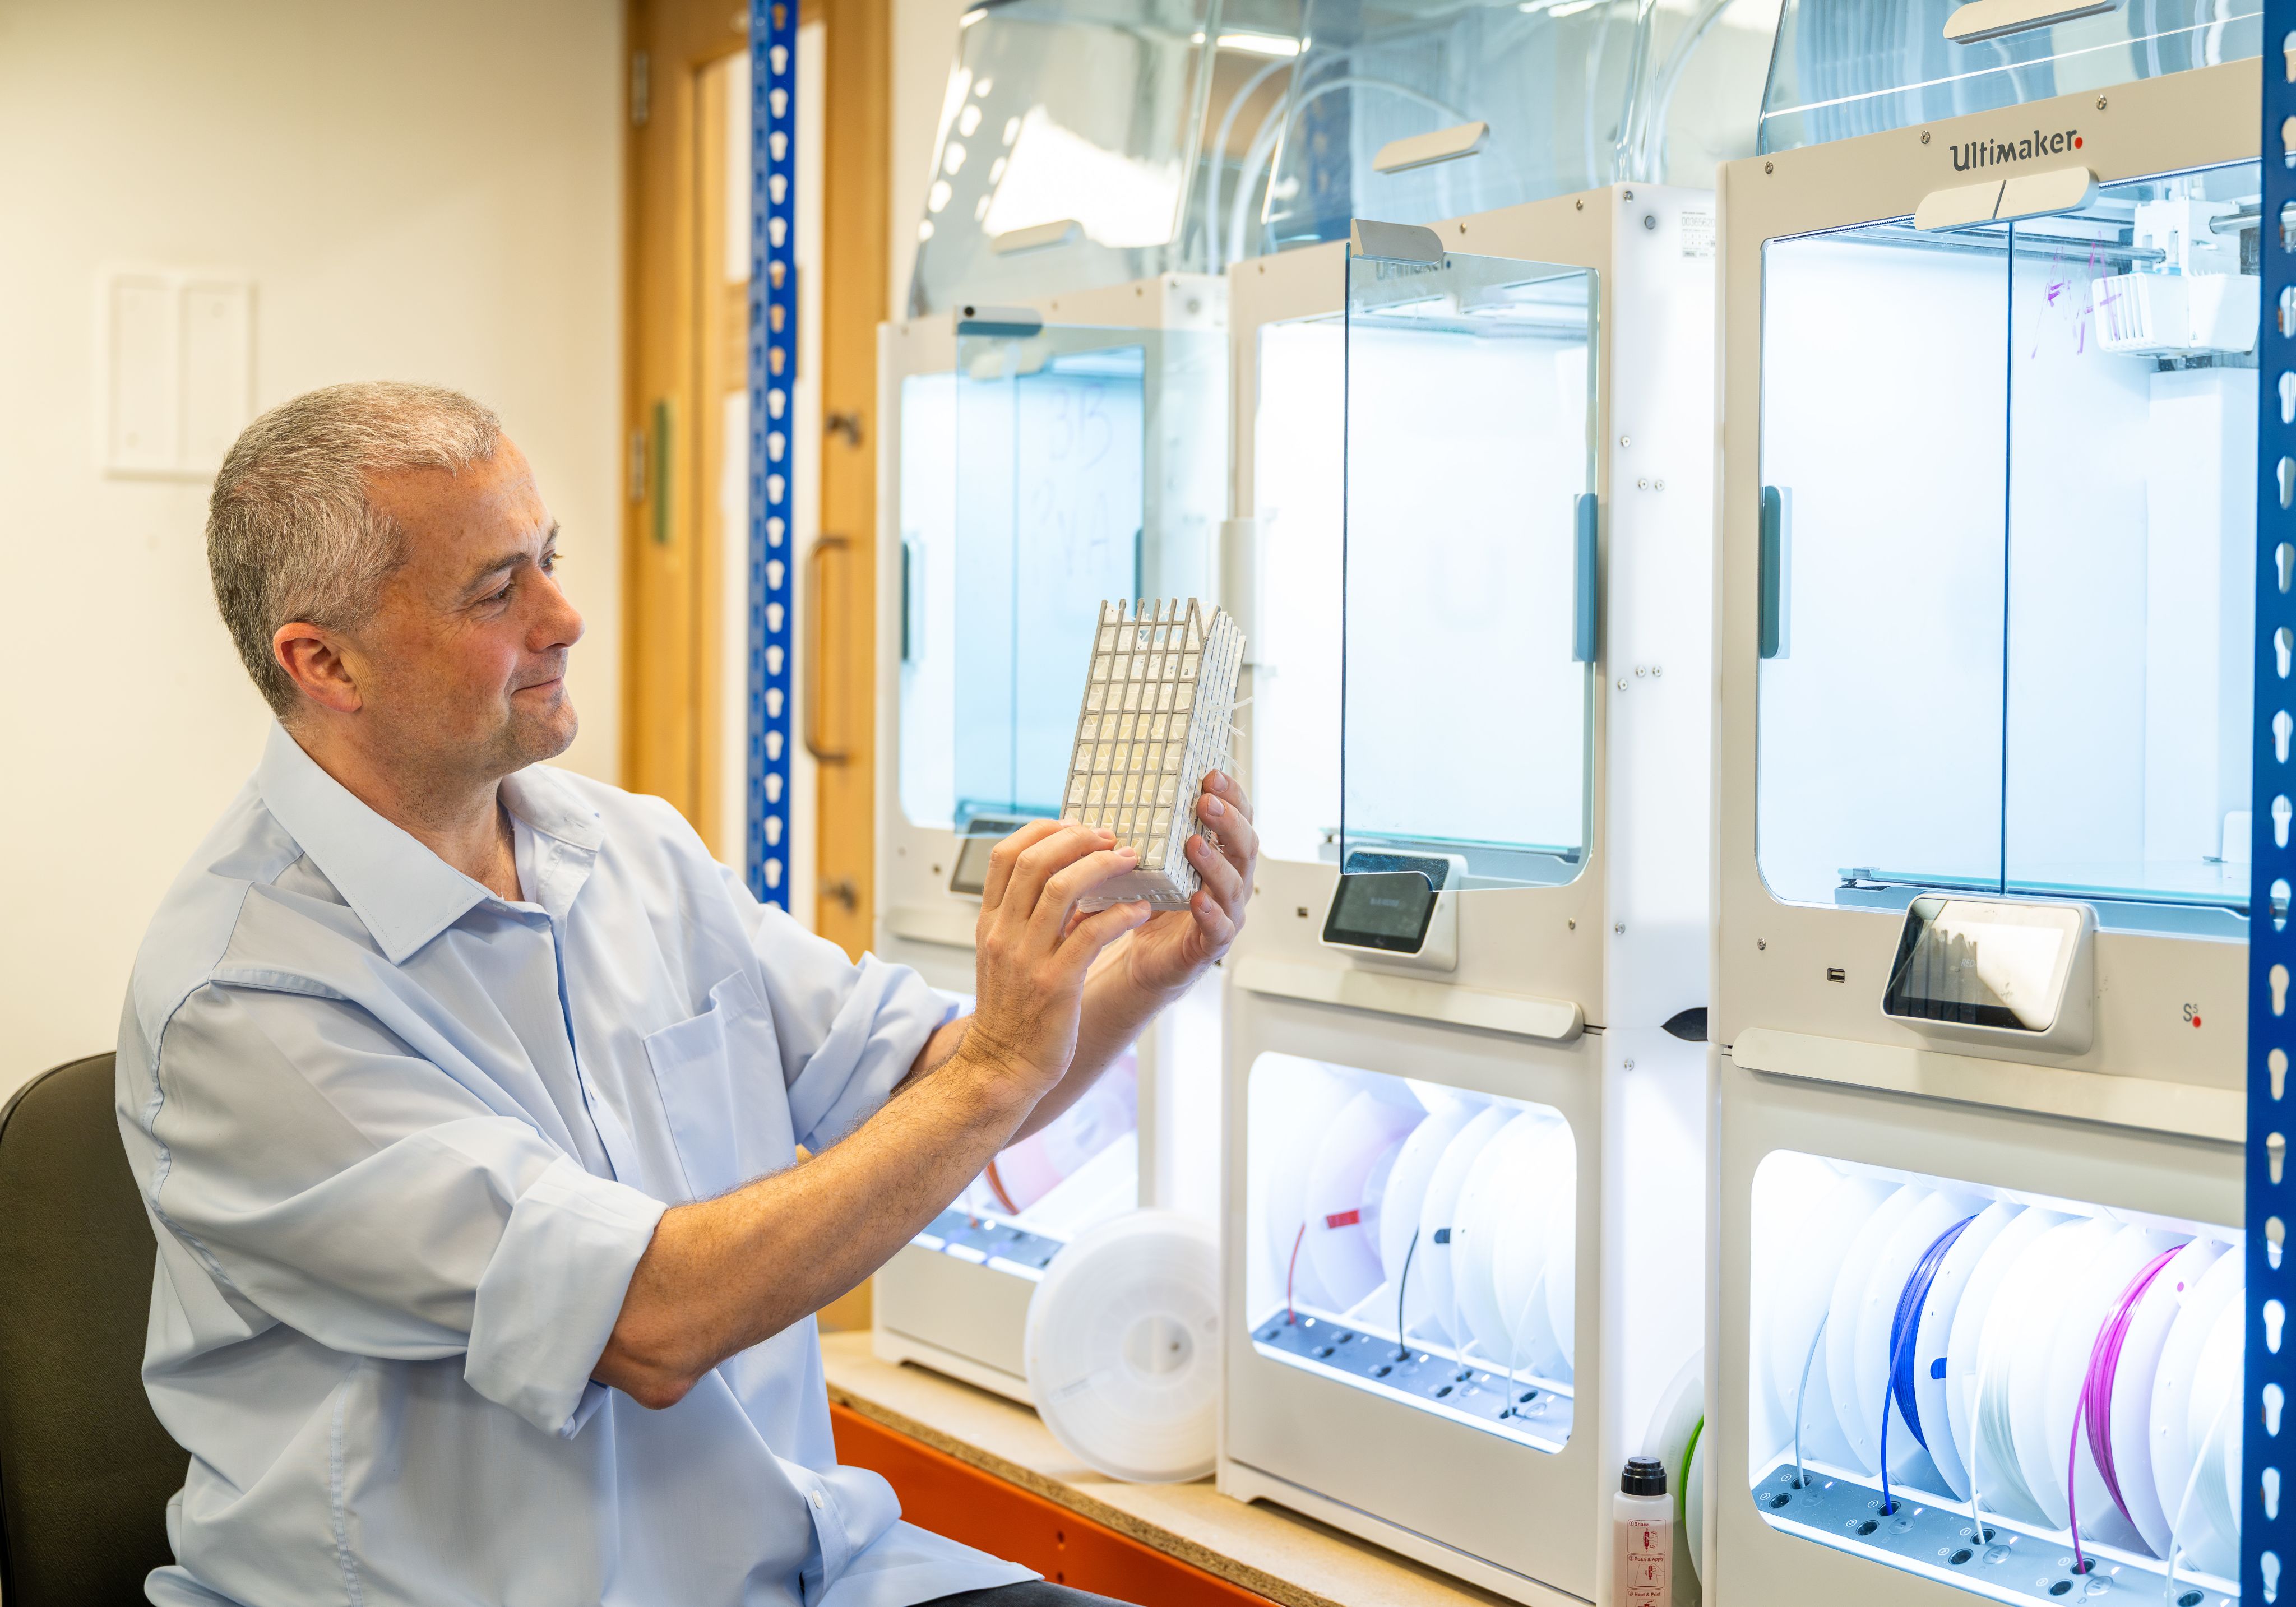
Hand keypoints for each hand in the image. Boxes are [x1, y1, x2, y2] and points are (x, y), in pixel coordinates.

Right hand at [965, 821, 1152, 1102]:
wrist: (1002, 1066)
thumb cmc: (1013, 1012)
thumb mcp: (1005, 955)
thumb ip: (1025, 917)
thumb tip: (1064, 878)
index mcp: (990, 922)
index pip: (1005, 854)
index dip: (1043, 830)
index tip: (1074, 825)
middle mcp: (1003, 934)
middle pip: (1035, 861)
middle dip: (1078, 839)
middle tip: (1111, 837)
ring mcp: (1027, 958)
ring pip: (1062, 888)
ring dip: (1103, 867)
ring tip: (1130, 862)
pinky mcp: (1056, 984)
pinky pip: (1092, 934)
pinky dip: (1120, 915)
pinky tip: (1140, 910)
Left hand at [1121, 770, 1258, 996]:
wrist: (1146, 959)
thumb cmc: (1152, 904)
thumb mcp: (1150, 862)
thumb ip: (1147, 833)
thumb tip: (1118, 790)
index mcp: (1222, 856)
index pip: (1238, 820)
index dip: (1231, 797)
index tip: (1212, 776)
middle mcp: (1231, 881)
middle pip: (1244, 847)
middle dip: (1228, 822)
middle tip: (1206, 802)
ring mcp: (1227, 913)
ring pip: (1234, 885)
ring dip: (1215, 863)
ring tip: (1194, 844)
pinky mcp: (1212, 944)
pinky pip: (1219, 928)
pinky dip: (1211, 913)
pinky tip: (1198, 899)